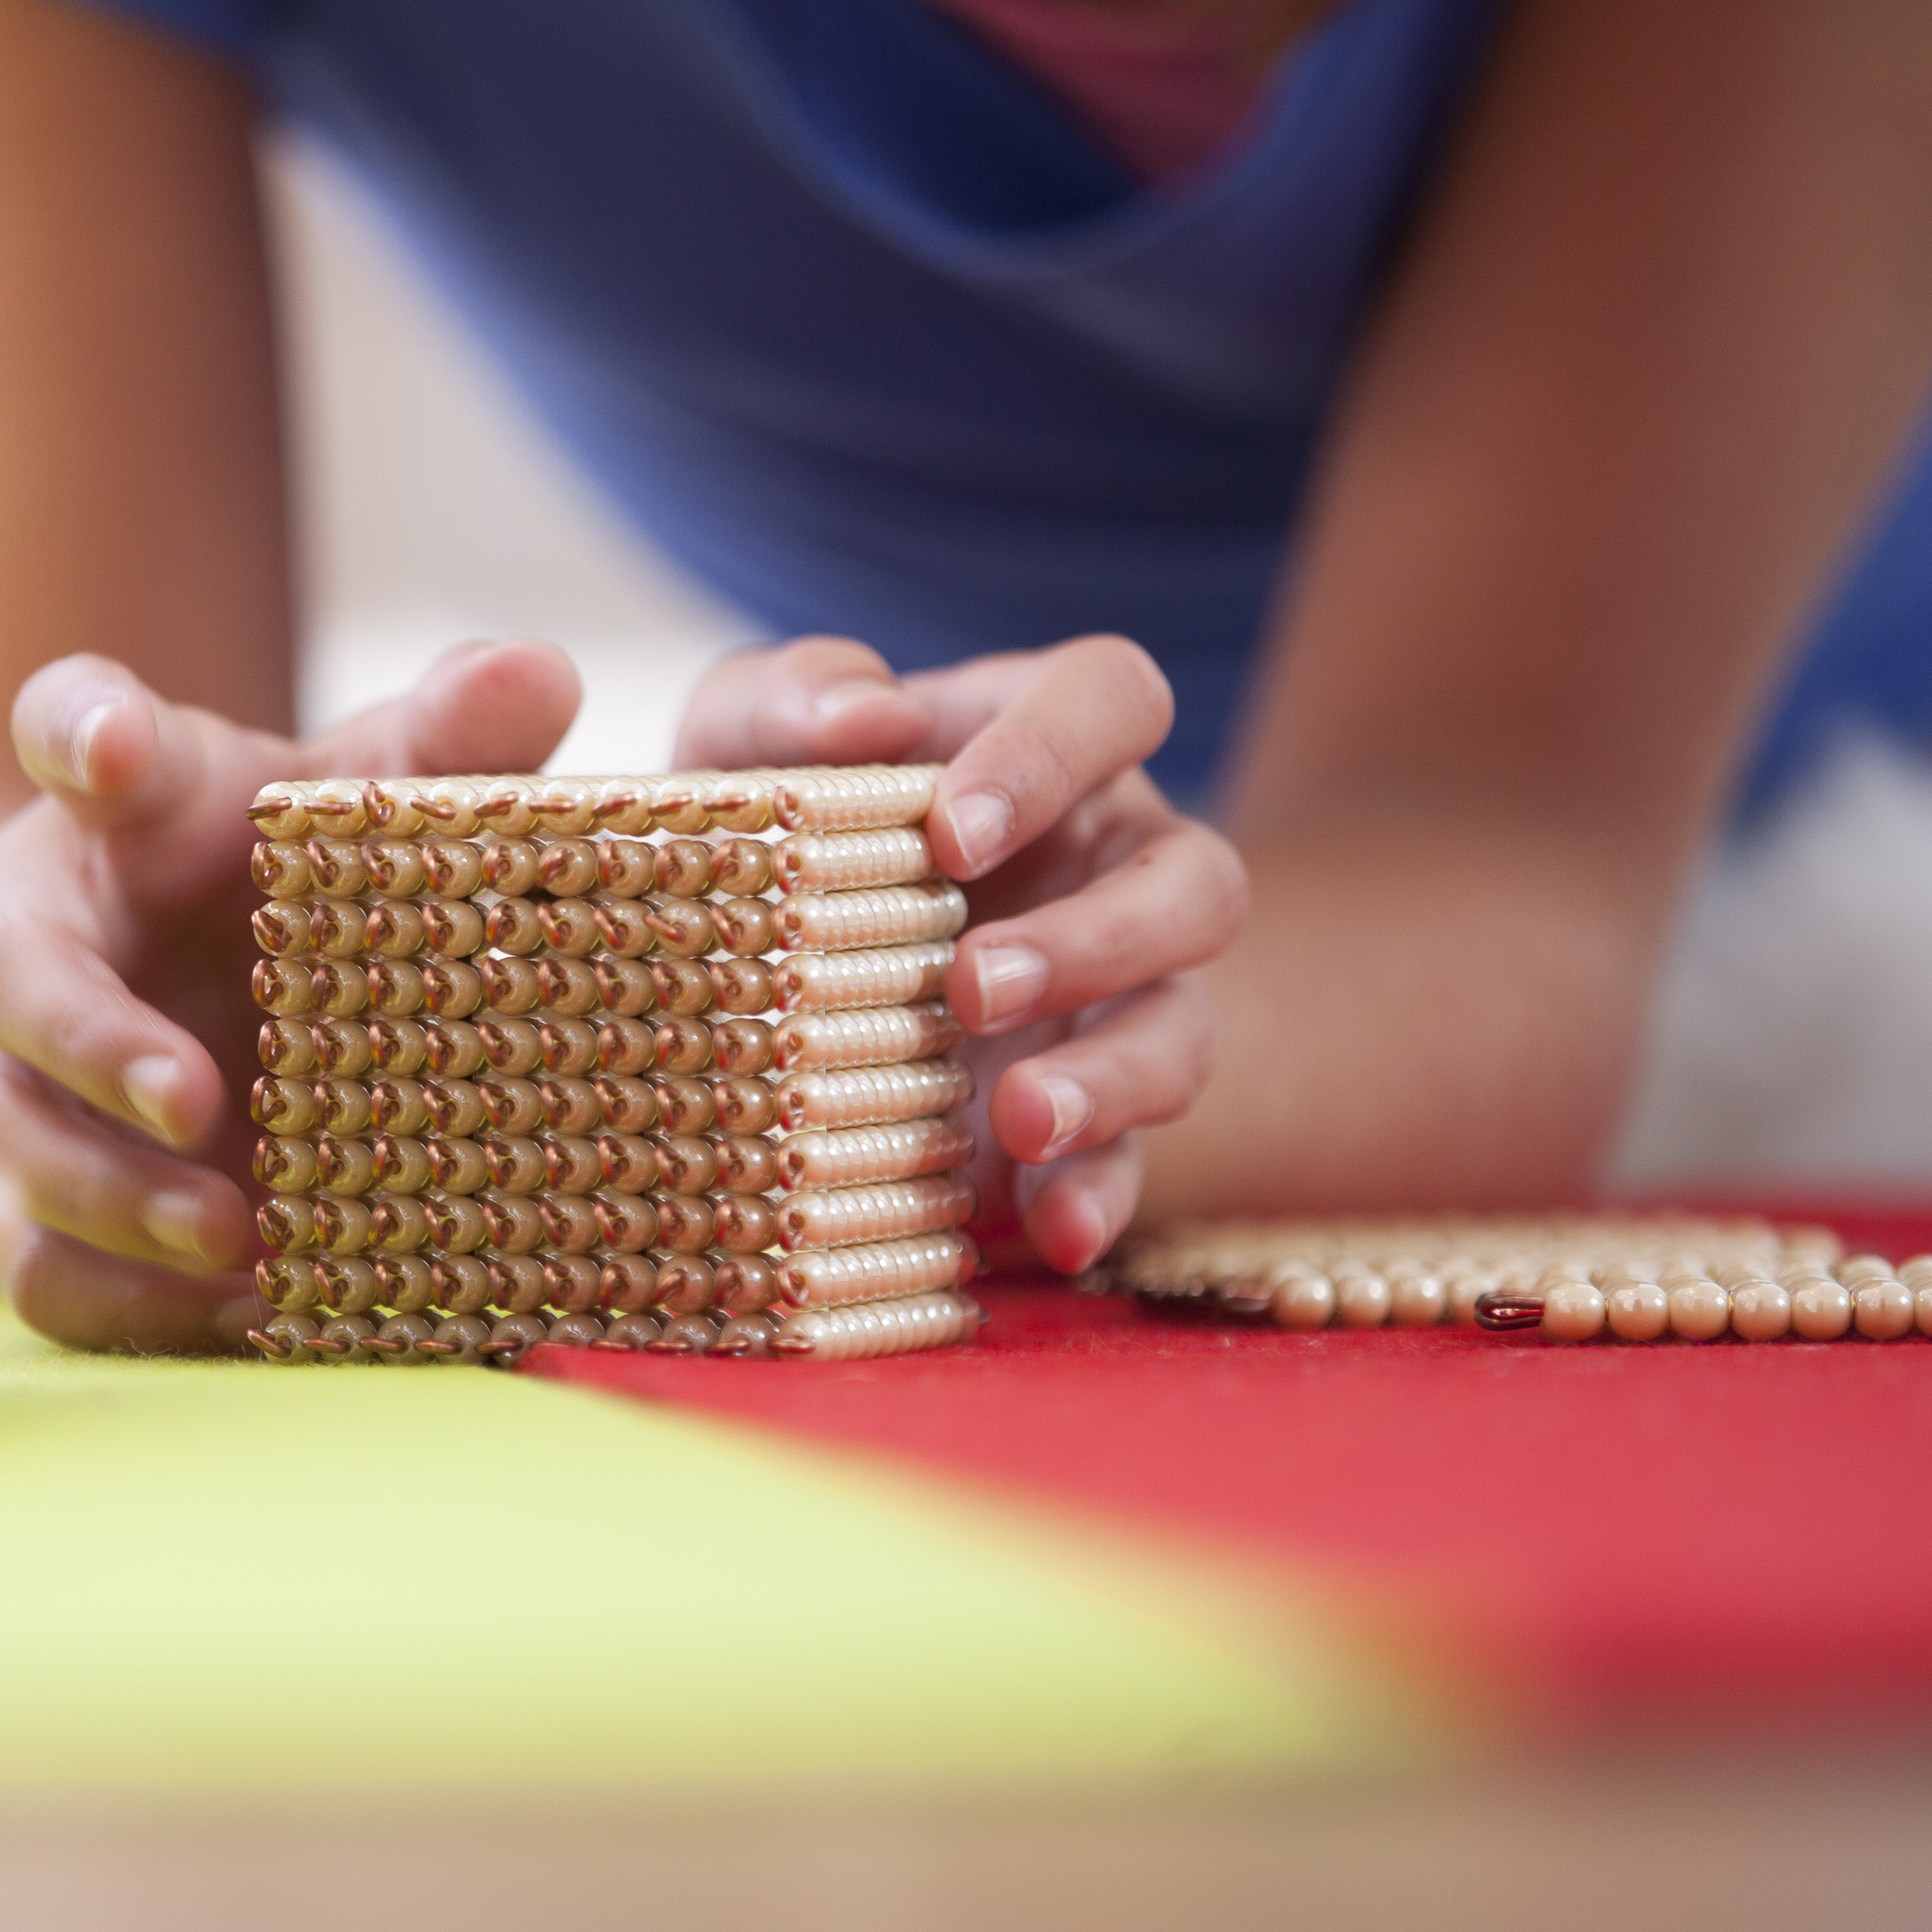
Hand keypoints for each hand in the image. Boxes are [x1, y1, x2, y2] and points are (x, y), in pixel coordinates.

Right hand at [0, 642, 582, 1349]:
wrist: (242, 1005)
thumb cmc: (296, 880)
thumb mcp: (375, 806)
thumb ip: (446, 743)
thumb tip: (535, 672)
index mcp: (111, 807)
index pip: (69, 722)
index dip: (86, 732)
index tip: (114, 751)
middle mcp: (27, 930)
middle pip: (12, 971)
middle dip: (89, 1039)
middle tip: (190, 1097)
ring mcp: (6, 1075)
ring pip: (0, 1133)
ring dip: (101, 1189)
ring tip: (227, 1235)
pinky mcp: (34, 1205)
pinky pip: (43, 1264)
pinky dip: (132, 1302)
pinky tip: (243, 1317)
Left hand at [676, 634, 1242, 1272]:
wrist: (734, 961)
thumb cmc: (765, 815)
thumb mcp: (743, 743)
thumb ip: (792, 695)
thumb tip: (869, 710)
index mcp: (1041, 746)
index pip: (1113, 697)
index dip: (1056, 751)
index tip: (951, 829)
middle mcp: (1111, 867)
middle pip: (1197, 882)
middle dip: (1099, 936)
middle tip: (970, 985)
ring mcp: (1115, 1000)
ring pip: (1184, 1026)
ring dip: (1114, 1076)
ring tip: (1018, 1115)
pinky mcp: (1084, 1119)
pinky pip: (1132, 1163)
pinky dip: (1098, 1197)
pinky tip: (1055, 1236)